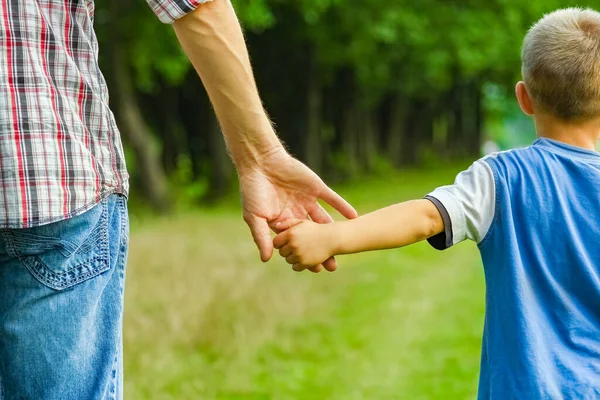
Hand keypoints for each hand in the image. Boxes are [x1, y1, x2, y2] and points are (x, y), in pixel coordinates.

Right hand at [240, 146, 356, 272]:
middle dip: (323, 249)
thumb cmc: (253, 190)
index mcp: (283, 222)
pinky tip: (353, 216)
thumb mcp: (254, 216)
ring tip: (347, 243)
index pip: (297, 243)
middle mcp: (297, 213)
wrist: (261, 162)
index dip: (306, 255)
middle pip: (313, 235)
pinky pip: (331, 199)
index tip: (315, 269)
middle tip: (333, 266)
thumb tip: (266, 259)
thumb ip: (261, 237)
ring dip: (335, 230)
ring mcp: (307, 200)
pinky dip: (342, 207)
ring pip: (324, 220)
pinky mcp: (315, 188)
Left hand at [273, 220, 338, 271]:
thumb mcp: (302, 222)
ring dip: (293, 257)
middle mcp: (293, 244)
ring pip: (288, 260)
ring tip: (303, 251)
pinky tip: (305, 258)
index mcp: (290, 233)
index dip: (280, 243)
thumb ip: (288, 223)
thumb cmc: (316, 229)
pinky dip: (299, 264)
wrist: (332, 238)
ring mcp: (299, 254)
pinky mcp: (304, 263)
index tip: (286, 242)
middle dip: (287, 250)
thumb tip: (276, 226)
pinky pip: (295, 267)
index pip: (276, 242)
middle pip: (281, 252)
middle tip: (296, 246)